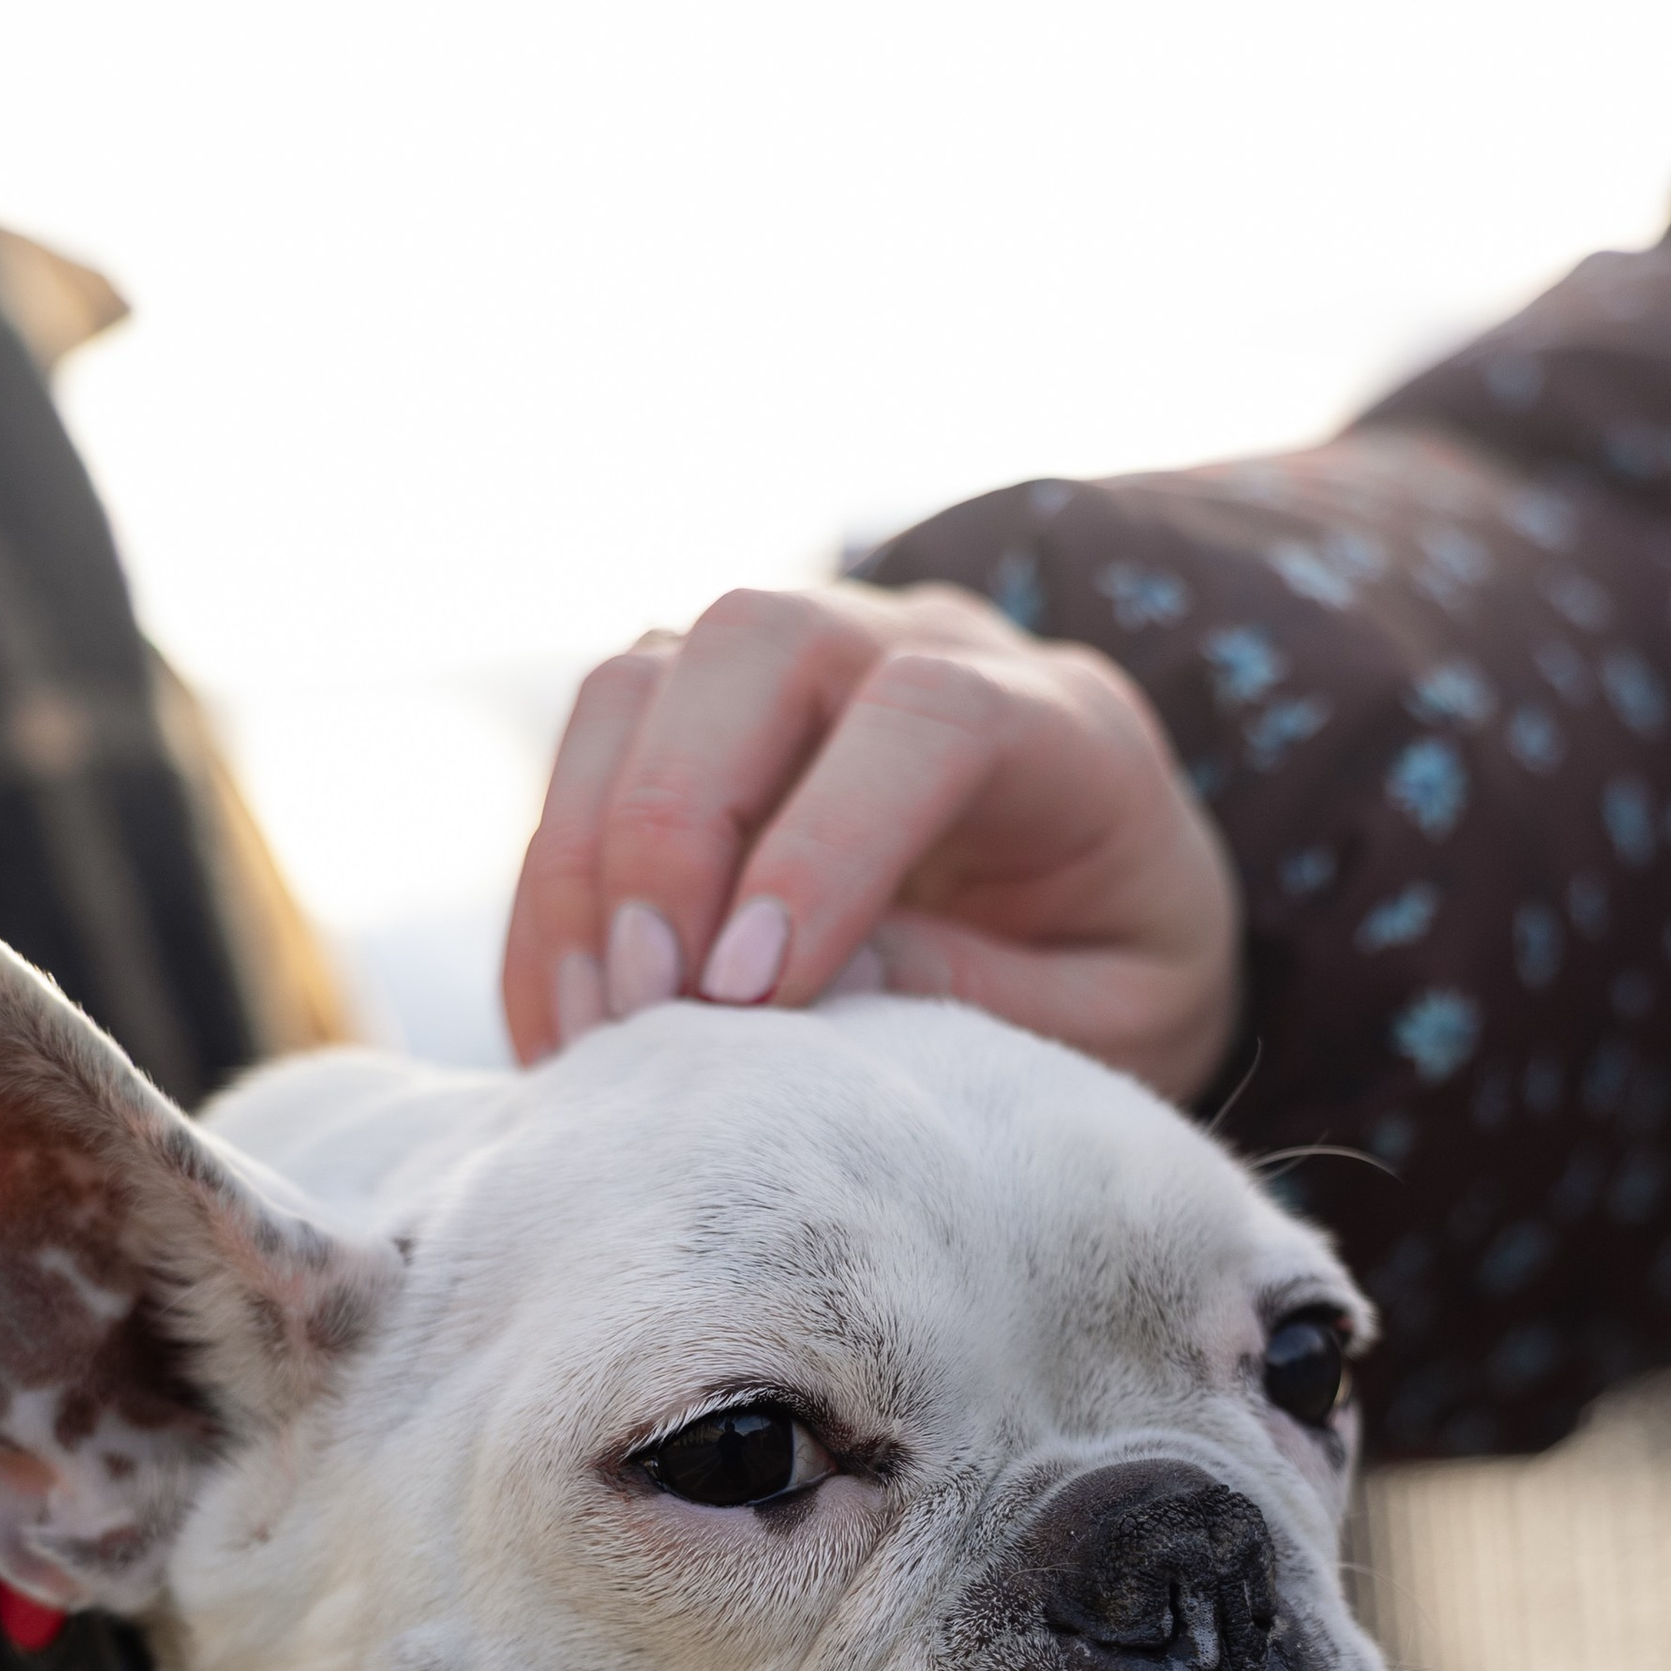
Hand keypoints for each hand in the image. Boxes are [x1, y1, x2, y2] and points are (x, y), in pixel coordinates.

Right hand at [502, 580, 1241, 1104]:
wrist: (1099, 908)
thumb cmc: (1113, 970)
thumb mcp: (1108, 1024)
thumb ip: (980, 1001)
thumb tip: (806, 992)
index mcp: (1061, 722)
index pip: (929, 715)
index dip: (824, 844)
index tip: (750, 996)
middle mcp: (918, 645)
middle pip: (753, 640)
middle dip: (672, 826)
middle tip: (649, 1007)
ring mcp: (799, 666)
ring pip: (639, 678)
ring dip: (587, 856)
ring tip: (593, 1031)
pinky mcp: (706, 716)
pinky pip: (589, 756)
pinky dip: (557, 891)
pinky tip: (565, 1020)